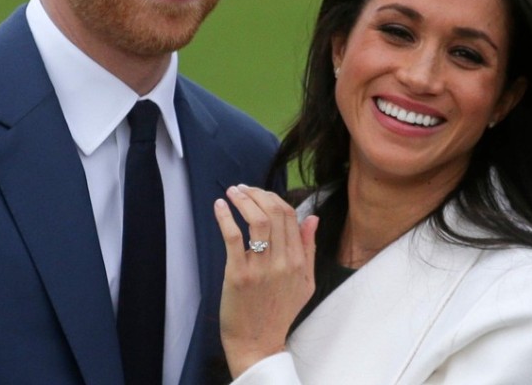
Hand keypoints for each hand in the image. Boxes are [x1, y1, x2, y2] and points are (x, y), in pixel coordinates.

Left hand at [214, 185, 318, 377]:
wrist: (258, 342)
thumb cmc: (280, 312)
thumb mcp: (305, 282)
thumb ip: (309, 249)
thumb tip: (312, 218)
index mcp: (298, 261)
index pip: (290, 216)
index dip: (273, 198)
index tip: (259, 193)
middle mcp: (283, 262)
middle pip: (274, 213)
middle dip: (257, 194)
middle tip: (242, 188)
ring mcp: (261, 268)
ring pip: (256, 220)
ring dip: (243, 200)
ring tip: (232, 191)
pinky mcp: (239, 274)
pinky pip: (233, 237)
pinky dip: (225, 217)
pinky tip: (219, 206)